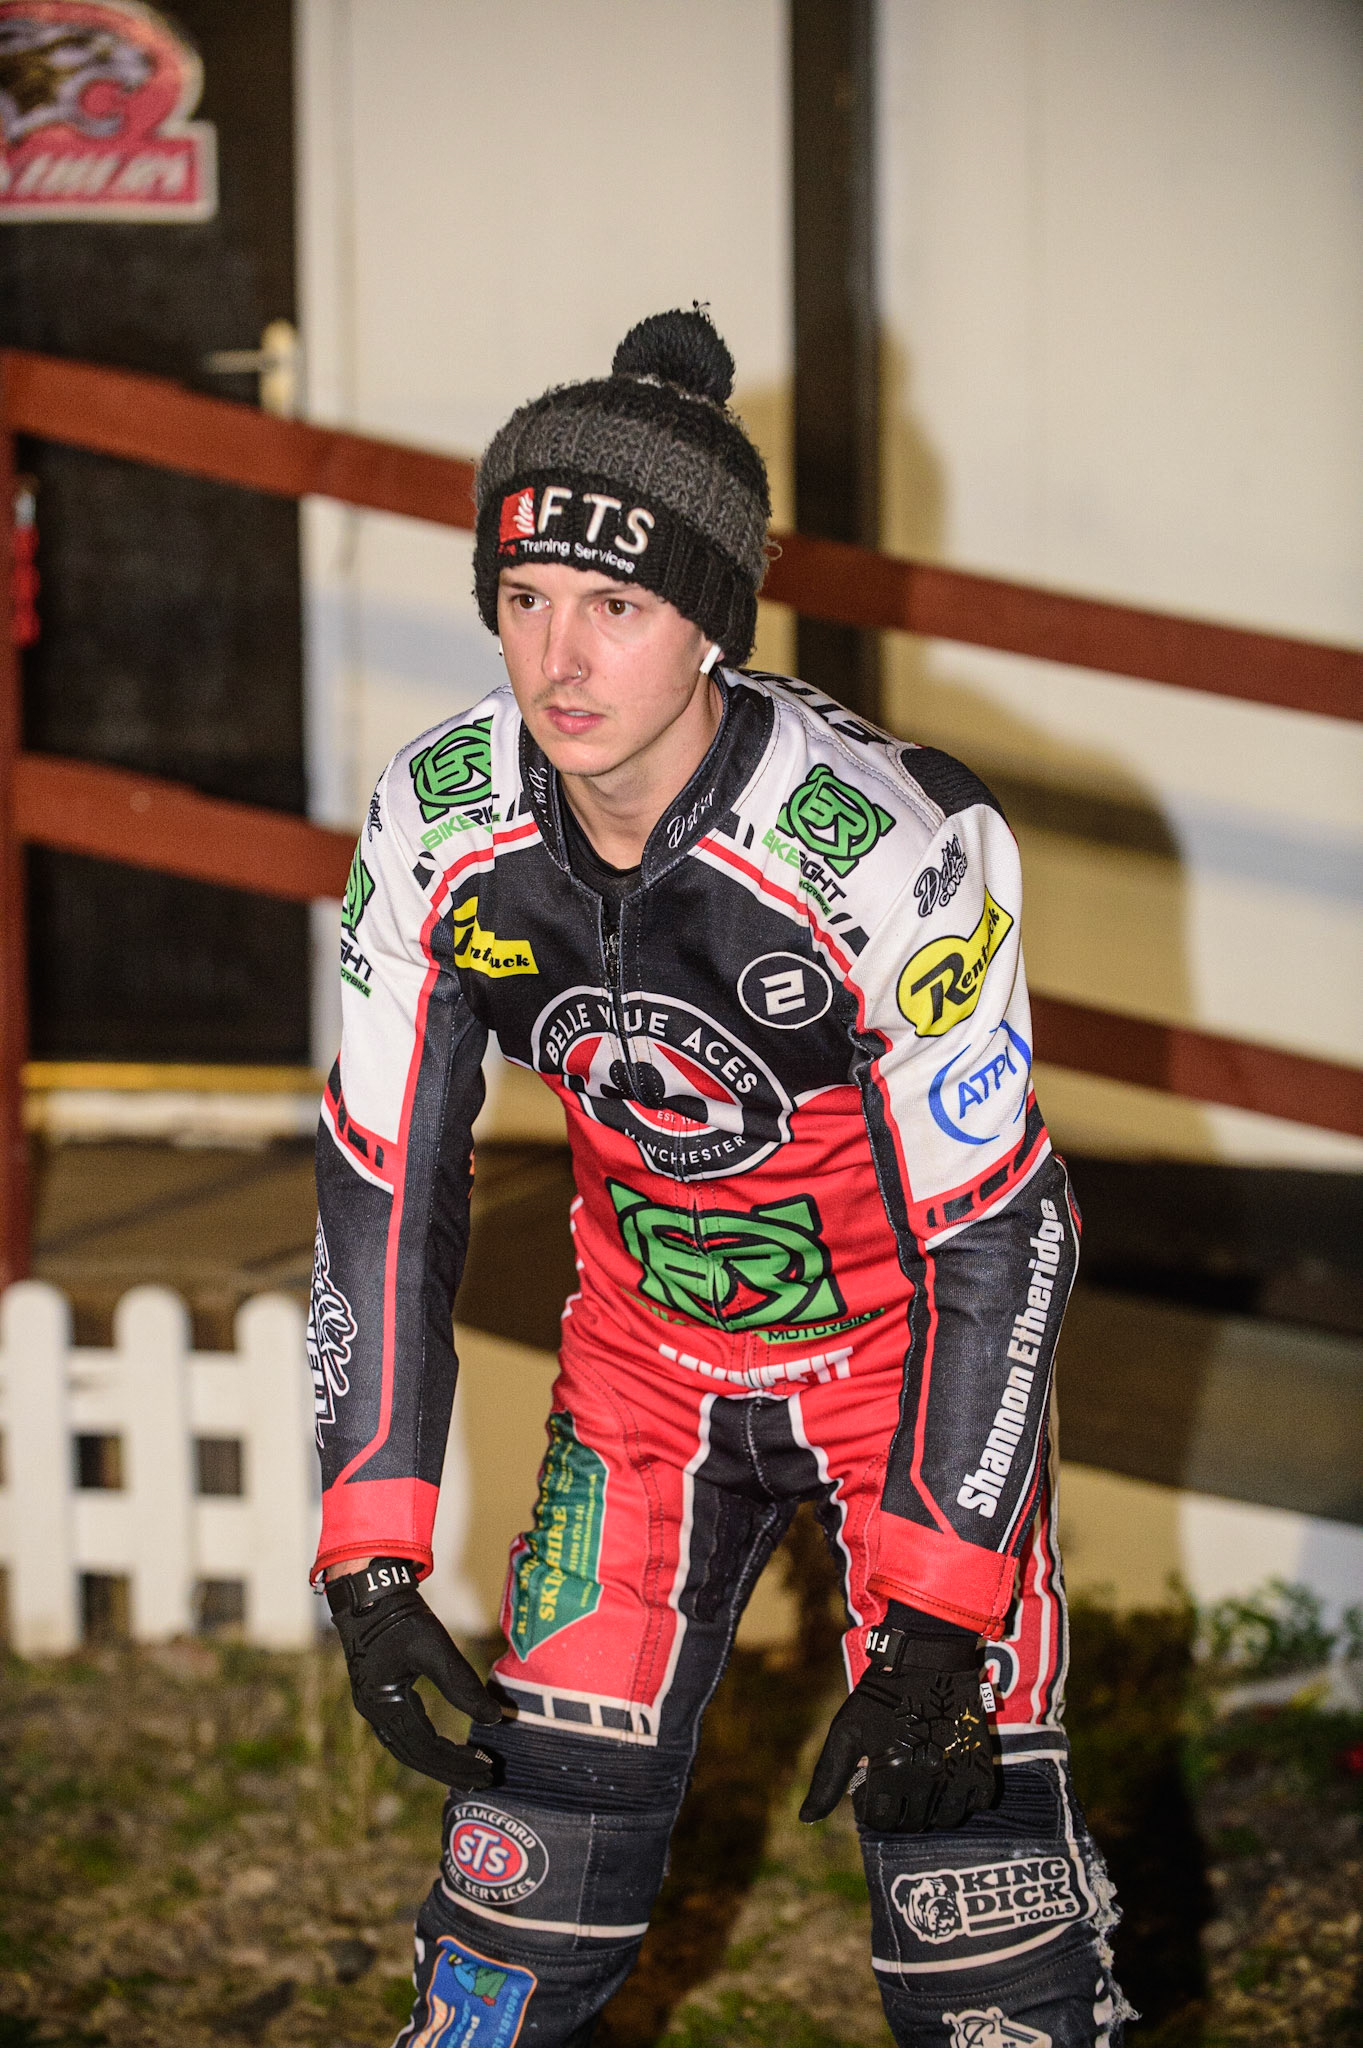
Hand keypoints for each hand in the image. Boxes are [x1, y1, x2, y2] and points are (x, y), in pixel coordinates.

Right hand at [326, 1557, 502, 1787]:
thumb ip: (462, 1684)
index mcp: (383, 1705)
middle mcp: (375, 1713)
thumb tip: (495, 1718)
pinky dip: (428, 1746)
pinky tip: (448, 1747)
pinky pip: (406, 1733)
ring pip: (409, 1748)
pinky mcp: (381, 1696)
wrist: (369, 1591)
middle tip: (486, 1779)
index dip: (457, 1761)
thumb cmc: (400, 1617)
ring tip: (471, 1770)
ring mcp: (375, 1707)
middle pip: (416, 1756)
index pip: (425, 1748)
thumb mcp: (434, 1648)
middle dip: (451, 1769)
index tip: (487, 1767)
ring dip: (440, 1762)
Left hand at [800, 1624, 996, 1832]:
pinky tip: (950, 1779)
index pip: (879, 1821)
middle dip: (899, 1810)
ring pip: (946, 1819)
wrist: (929, 1658)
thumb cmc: (881, 1693)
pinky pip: (978, 1802)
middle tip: (896, 1784)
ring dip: (932, 1810)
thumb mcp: (846, 1730)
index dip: (871, 1807)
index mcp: (890, 1774)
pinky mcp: (981, 1762)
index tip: (872, 1787)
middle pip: (913, 1823)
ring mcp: (957, 1773)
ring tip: (921, 1786)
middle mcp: (926, 1780)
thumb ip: (828, 1777)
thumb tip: (806, 1818)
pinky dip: (964, 1799)